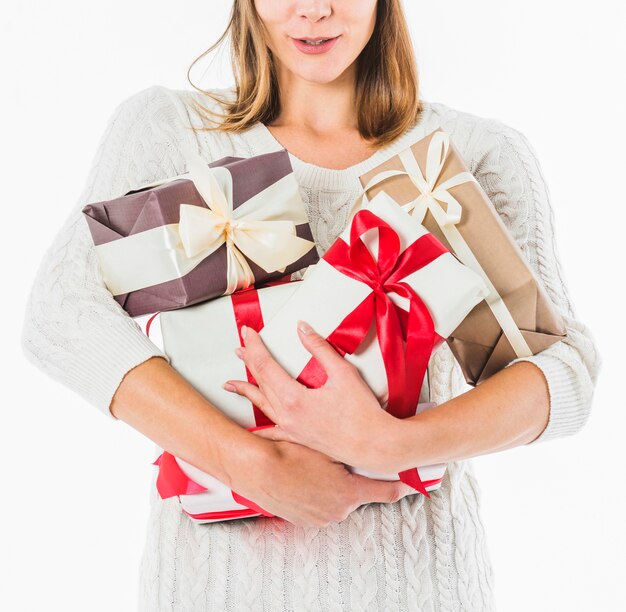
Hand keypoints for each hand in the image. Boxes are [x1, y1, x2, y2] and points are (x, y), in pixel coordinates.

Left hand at [223, 320, 399, 473]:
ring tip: (231, 384)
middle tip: (240, 347)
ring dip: (247, 391)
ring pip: (262, 405)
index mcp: (293, 399)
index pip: (265, 365)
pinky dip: (260, 426)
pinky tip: (253, 428)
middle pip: (260, 383)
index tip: (248, 332)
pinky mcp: (299, 438)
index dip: (255, 346)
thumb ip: (319, 348)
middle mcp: (286, 416)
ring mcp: (291, 429)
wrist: (375, 446)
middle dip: (249, 362)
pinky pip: (272, 431)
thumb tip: (302, 329)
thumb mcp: (343, 373)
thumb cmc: (363, 413)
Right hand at [232, 430, 415, 526]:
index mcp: (349, 492)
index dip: (401, 486)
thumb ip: (351, 450)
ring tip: (314, 469)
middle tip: (340, 463)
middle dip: (352, 479)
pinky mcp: (303, 521)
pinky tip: (303, 478)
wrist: (256, 468)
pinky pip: (317, 506)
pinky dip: (315, 495)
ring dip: (331, 488)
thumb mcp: (326, 447)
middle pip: (357, 493)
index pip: (387, 492)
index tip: (412, 483)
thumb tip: (367, 446)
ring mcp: (320, 518)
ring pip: (336, 500)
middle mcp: (338, 511)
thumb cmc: (288, 454)